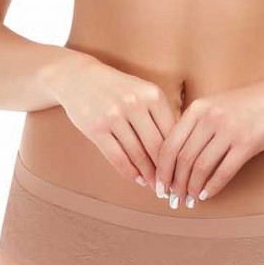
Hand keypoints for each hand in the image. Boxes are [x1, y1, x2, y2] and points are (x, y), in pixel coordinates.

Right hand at [46, 54, 177, 188]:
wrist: (79, 78)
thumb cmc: (119, 89)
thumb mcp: (143, 93)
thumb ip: (161, 115)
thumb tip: (180, 150)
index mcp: (152, 94)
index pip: (172, 132)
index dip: (180, 155)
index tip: (184, 171)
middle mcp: (134, 103)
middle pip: (157, 146)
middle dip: (166, 171)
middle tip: (173, 186)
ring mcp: (113, 116)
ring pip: (137, 154)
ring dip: (149, 175)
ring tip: (156, 186)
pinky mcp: (96, 129)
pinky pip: (117, 157)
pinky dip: (129, 172)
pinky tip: (138, 179)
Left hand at [154, 74, 263, 206]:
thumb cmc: (250, 104)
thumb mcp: (217, 104)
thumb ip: (196, 124)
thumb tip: (176, 156)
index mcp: (198, 108)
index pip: (170, 143)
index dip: (161, 169)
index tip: (159, 185)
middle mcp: (210, 117)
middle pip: (182, 158)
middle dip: (174, 183)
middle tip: (172, 198)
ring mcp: (229, 130)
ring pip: (200, 167)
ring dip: (191, 188)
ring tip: (188, 200)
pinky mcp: (248, 143)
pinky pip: (223, 171)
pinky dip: (212, 187)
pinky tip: (206, 195)